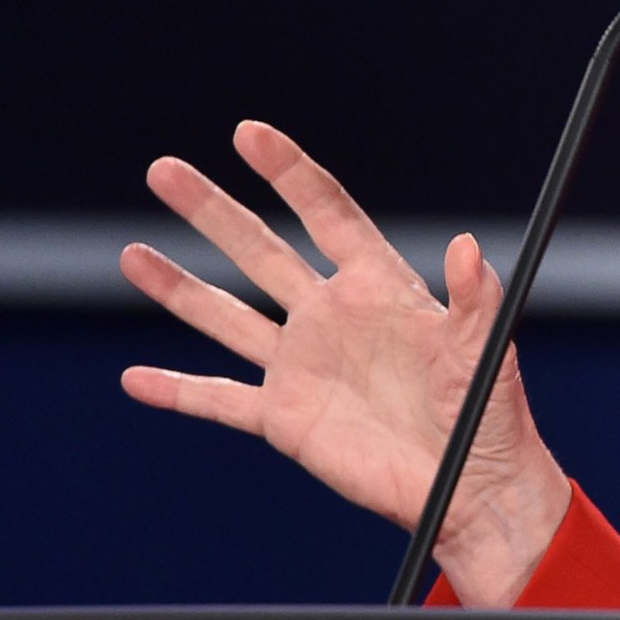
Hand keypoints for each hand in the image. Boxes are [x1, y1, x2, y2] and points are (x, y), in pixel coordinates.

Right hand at [118, 120, 570, 605]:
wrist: (471, 487)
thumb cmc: (489, 415)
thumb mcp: (484, 350)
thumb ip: (473, 299)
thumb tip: (467, 245)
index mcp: (380, 289)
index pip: (325, 214)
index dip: (288, 172)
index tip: (249, 132)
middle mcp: (332, 318)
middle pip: (260, 251)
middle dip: (213, 210)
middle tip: (163, 171)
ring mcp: (304, 367)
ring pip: (227, 316)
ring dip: (179, 287)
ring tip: (131, 253)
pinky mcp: (286, 419)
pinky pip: (221, 400)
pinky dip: (178, 391)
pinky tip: (136, 379)